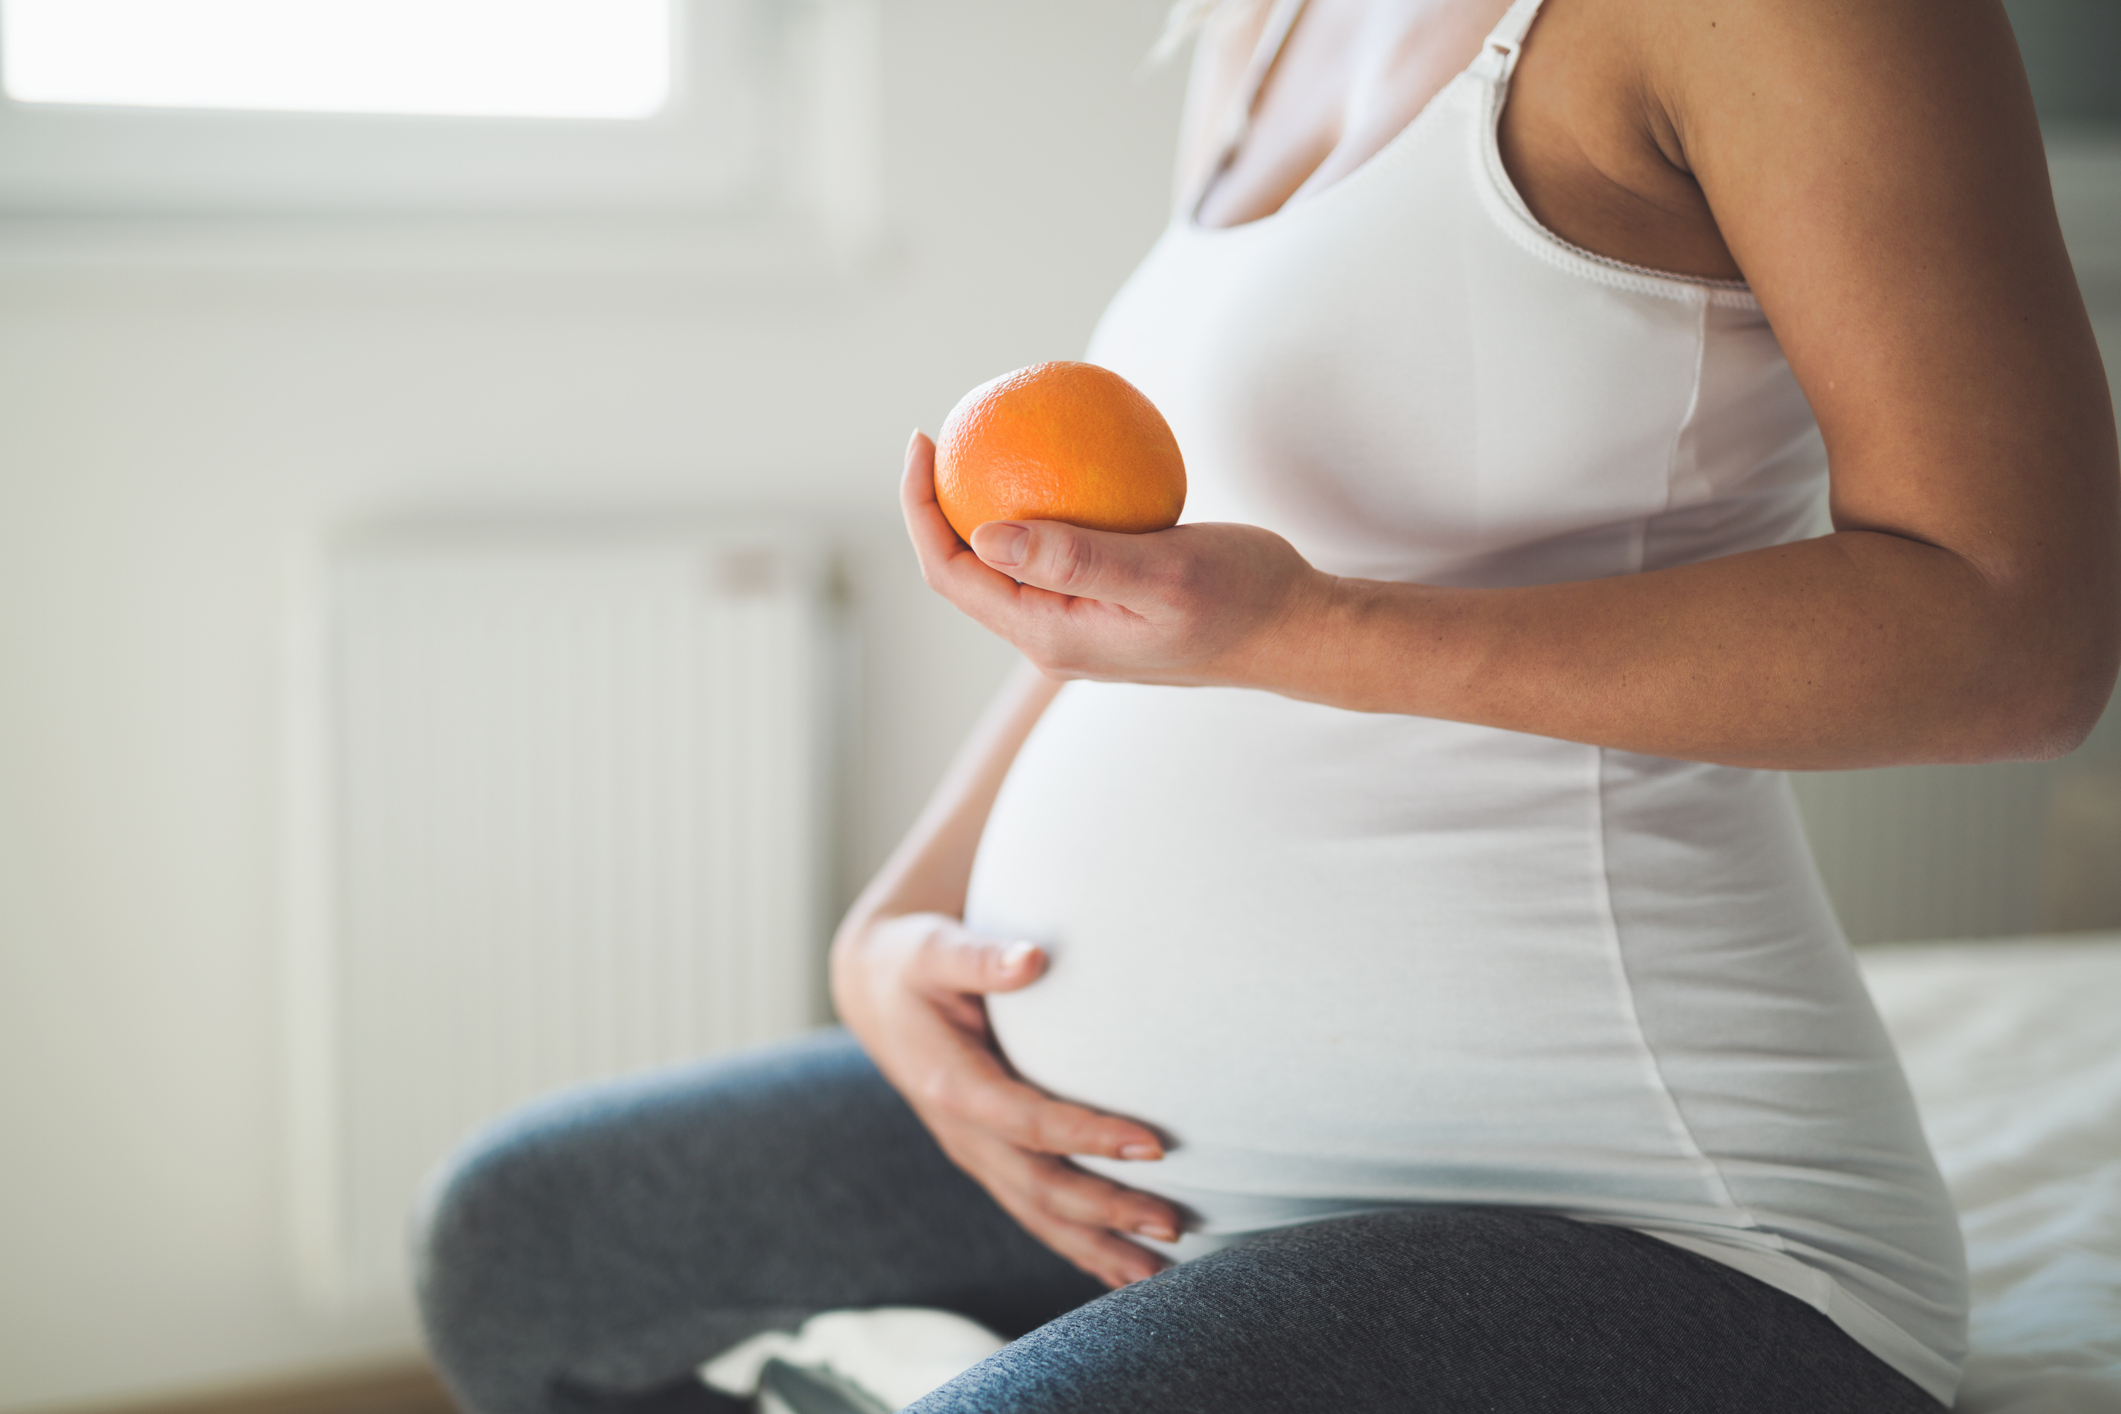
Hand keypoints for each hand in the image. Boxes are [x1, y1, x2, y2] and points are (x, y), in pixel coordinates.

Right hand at [829, 910, 1183, 1286]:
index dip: (1090, 1137)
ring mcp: (973, 1152)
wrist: (874, 992)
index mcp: (952, 1085)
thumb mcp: (936, 949)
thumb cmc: (914, 964)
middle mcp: (962, 1132)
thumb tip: (1031, 957)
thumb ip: (981, 957)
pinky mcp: (986, 1158)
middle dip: (1107, 1211)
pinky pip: (1032, 1211)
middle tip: (1173, 1223)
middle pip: (1039, 1187)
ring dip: (1097, 1246)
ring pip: (1036, 1214)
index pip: (1031, 1122)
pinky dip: (1077, 1244)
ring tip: (1159, 1272)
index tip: (1153, 1144)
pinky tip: (1119, 1268)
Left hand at [901, 430, 1336, 686]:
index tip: (924, 440)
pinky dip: (1041, 507)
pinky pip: (1053, 552)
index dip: (920, 511)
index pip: (954, 575)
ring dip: (983, 505)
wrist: (1298, 631)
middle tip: (943, 431)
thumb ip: (1077, 560)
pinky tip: (1058, 456)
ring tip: (982, 439)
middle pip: (967, 571)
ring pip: (1007, 563)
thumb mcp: (1164, 573)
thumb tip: (983, 535)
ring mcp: (1078, 626)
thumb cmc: (1244, 597)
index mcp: (1052, 636)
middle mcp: (1054, 638)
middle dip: (937, 506)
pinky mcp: (1104, 606)